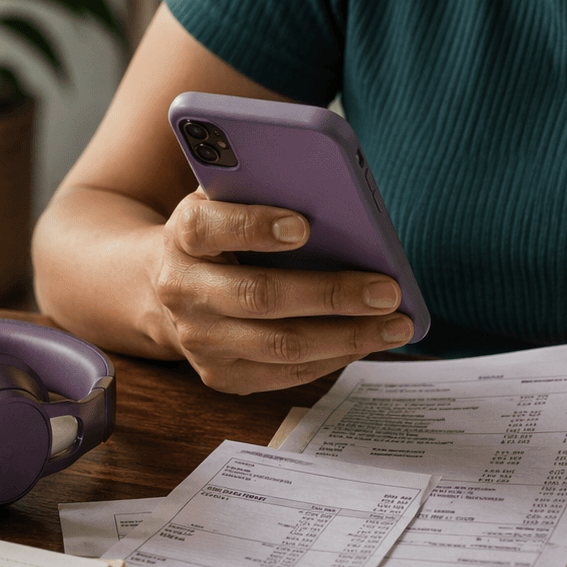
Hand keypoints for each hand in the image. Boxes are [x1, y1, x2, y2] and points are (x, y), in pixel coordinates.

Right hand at [152, 190, 414, 392]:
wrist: (170, 289)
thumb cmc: (222, 233)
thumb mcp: (228, 201)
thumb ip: (262, 191)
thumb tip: (332, 194)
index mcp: (182, 236)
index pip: (207, 229)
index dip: (253, 227)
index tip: (303, 225)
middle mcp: (183, 291)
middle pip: (259, 296)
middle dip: (331, 294)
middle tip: (388, 290)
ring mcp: (199, 340)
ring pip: (280, 345)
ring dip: (347, 337)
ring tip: (396, 324)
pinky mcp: (221, 376)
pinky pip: (285, 374)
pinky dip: (334, 358)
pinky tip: (368, 341)